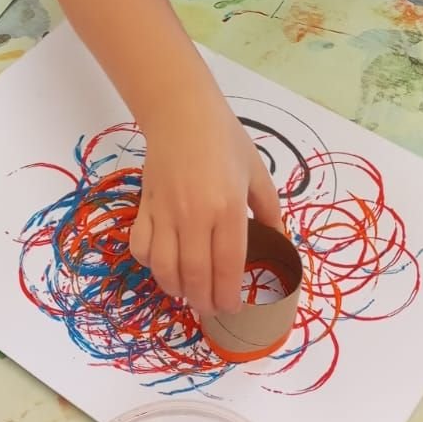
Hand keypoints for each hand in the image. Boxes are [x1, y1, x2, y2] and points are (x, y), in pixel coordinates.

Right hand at [130, 95, 282, 317]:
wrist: (182, 113)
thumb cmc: (225, 140)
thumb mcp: (256, 173)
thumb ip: (270, 211)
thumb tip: (281, 244)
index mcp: (227, 208)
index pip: (227, 267)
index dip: (229, 295)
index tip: (232, 307)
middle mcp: (195, 215)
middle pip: (195, 275)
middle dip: (204, 301)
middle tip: (212, 307)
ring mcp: (165, 212)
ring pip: (164, 268)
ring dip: (177, 289)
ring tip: (189, 291)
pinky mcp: (145, 206)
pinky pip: (141, 248)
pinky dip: (151, 265)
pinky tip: (164, 264)